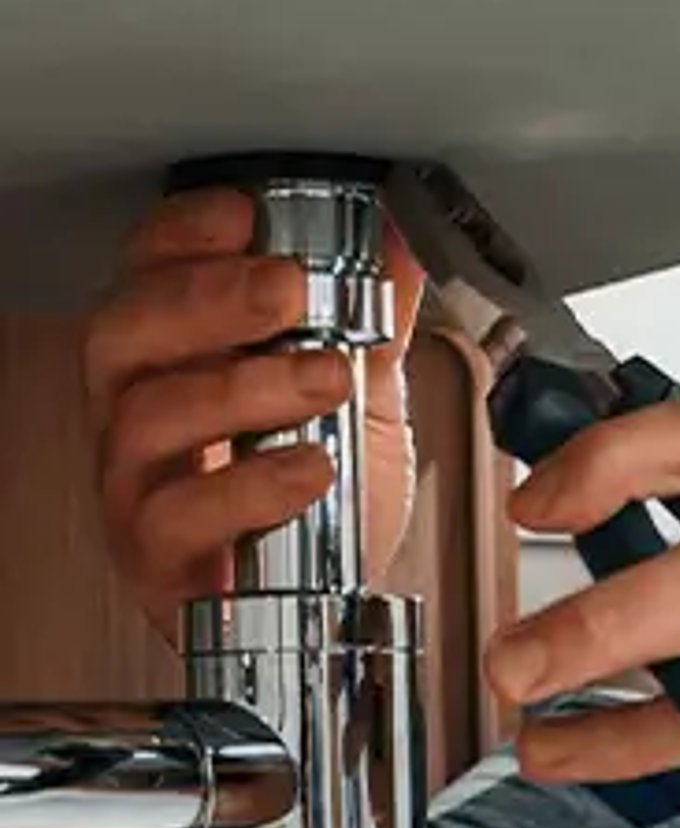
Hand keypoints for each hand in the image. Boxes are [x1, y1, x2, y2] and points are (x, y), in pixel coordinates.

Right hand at [84, 184, 424, 640]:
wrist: (318, 611)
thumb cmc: (313, 503)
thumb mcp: (358, 398)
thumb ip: (372, 323)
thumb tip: (403, 246)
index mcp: (169, 354)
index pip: (146, 271)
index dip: (184, 236)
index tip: (245, 216)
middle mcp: (134, 409)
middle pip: (127, 331)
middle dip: (209, 299)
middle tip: (290, 288)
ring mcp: (136, 483)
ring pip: (151, 417)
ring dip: (244, 388)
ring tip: (326, 379)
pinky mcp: (156, 558)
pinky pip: (180, 516)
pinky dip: (248, 488)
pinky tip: (308, 469)